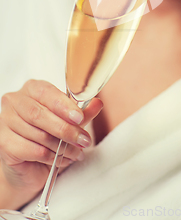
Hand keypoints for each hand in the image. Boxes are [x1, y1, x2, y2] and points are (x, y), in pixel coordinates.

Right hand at [0, 79, 102, 208]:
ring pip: (38, 134)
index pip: (47, 93)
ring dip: (61, 146)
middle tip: (83, 140)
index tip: (79, 117)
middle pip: (40, 114)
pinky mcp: (3, 143)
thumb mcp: (69, 121)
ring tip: (76, 152)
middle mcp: (15, 101)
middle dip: (66, 129)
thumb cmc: (48, 136)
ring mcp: (5, 121)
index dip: (64, 106)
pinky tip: (60, 160)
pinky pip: (31, 150)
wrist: (29, 165)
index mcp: (32, 88)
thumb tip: (98, 103)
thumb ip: (82, 112)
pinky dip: (50, 157)